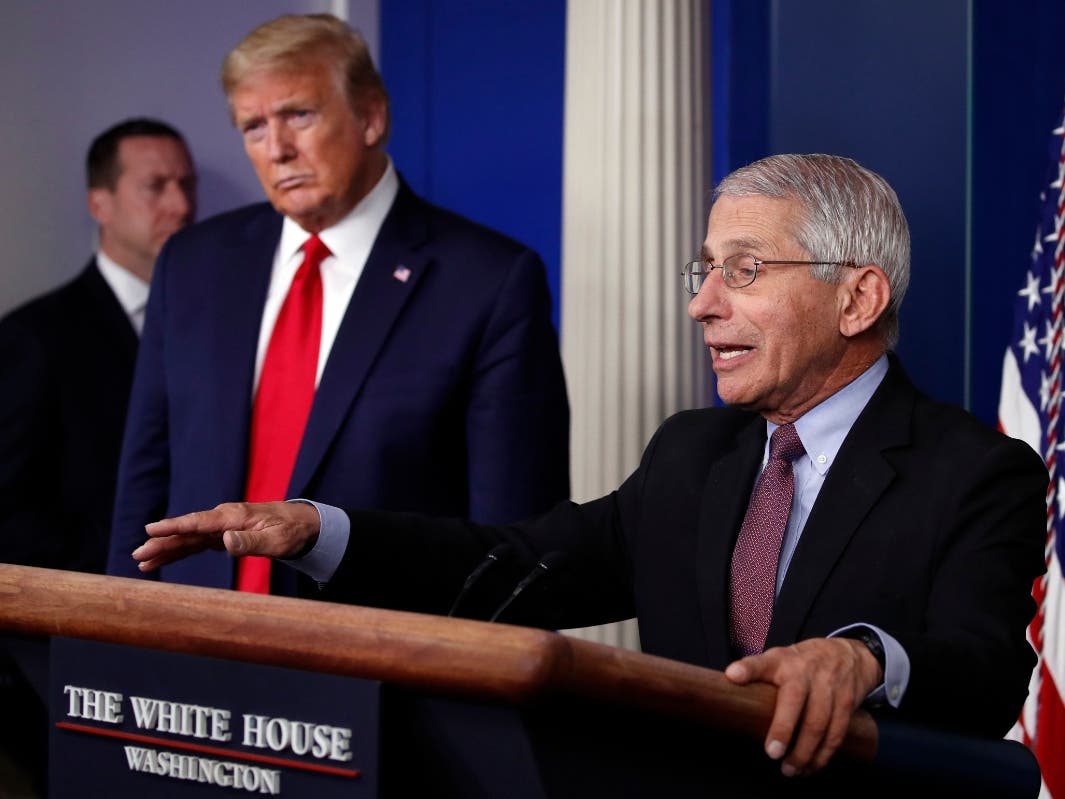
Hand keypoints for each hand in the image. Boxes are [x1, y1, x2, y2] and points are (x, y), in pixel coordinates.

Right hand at [132, 501, 321, 571]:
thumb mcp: (277, 541)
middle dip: (162, 542)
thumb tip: (224, 541)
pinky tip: (161, 560)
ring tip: (142, 561)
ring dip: (165, 549)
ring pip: (188, 539)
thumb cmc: (291, 532)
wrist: (303, 524)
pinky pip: (195, 544)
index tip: (151, 529)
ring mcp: (221, 528)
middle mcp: (223, 520)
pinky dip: (179, 552)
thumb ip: (250, 542)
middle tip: (139, 554)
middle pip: (187, 531)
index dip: (174, 527)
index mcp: (234, 517)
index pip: (199, 522)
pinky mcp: (222, 536)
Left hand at [724, 637, 881, 775]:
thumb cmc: (803, 663)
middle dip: (783, 729)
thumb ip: (756, 673)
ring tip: (790, 770)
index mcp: (782, 660)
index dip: (747, 668)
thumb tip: (728, 689)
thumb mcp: (779, 659)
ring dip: (804, 752)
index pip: (761, 662)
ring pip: (818, 723)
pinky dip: (823, 755)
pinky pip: (836, 733)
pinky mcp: (846, 703)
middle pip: (795, 700)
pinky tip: (811, 767)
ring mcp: (828, 687)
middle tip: (772, 754)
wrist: (848, 655)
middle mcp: (805, 671)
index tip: (732, 676)